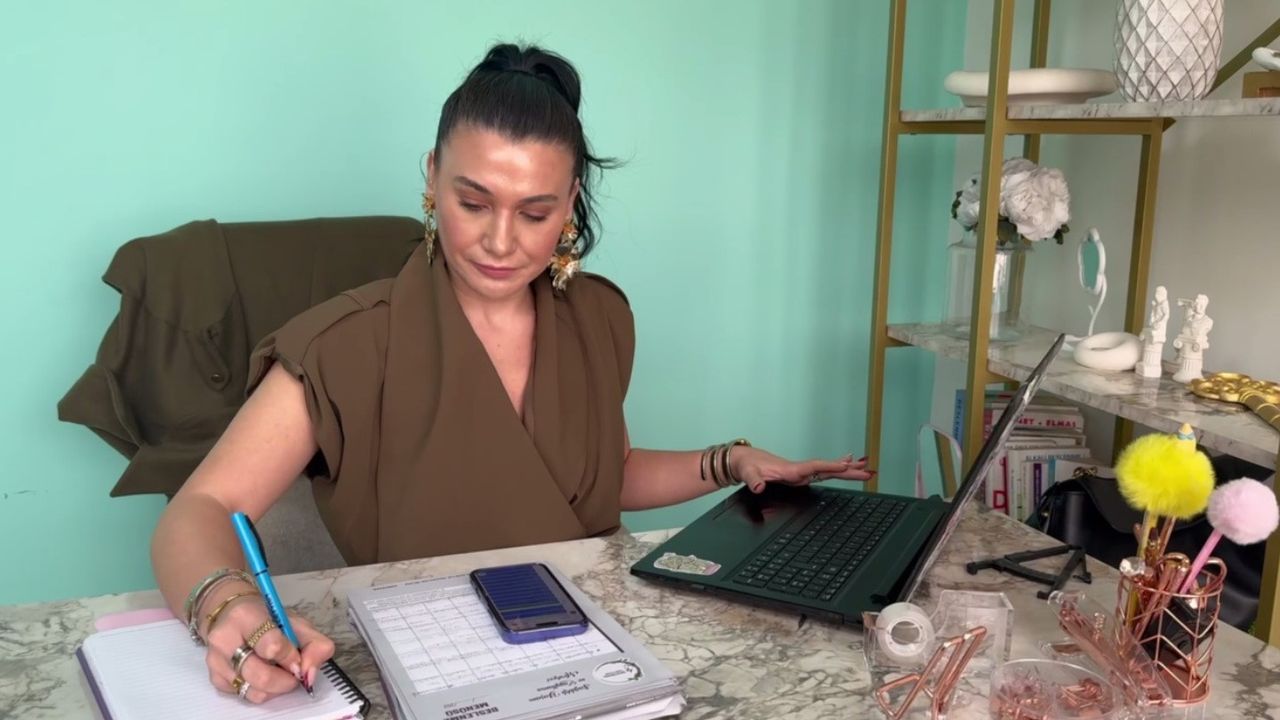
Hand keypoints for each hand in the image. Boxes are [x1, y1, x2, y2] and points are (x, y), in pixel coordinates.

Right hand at [201, 586, 334, 703]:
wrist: (230, 615)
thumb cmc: (267, 618)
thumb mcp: (296, 622)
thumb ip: (314, 644)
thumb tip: (310, 673)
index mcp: (245, 616)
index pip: (271, 646)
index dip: (291, 658)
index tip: (298, 659)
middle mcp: (224, 639)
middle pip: (261, 676)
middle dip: (286, 680)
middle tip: (294, 674)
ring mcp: (216, 661)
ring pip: (254, 691)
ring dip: (275, 688)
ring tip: (279, 672)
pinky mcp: (215, 678)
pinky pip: (245, 695)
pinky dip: (261, 690)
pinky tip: (263, 674)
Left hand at [728, 447, 873, 492]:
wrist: (742, 460)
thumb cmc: (746, 465)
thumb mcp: (748, 473)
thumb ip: (753, 481)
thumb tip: (759, 487)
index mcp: (790, 469)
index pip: (814, 467)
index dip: (830, 466)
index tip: (847, 465)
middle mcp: (798, 469)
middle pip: (827, 469)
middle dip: (848, 471)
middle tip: (868, 470)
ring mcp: (799, 472)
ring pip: (827, 471)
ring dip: (846, 470)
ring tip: (865, 468)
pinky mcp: (798, 475)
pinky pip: (820, 473)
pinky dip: (834, 470)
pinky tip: (845, 467)